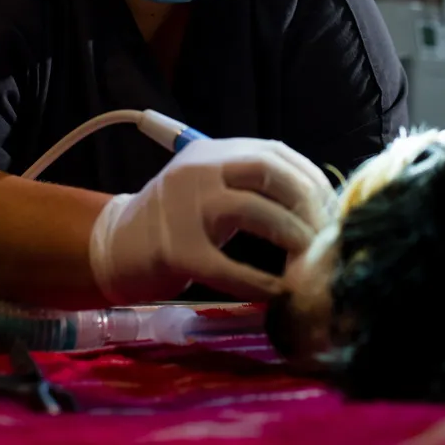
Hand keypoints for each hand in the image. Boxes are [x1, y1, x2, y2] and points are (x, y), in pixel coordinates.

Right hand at [89, 137, 336, 303]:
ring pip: (253, 211)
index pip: (274, 151)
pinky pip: (227, 266)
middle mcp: (198, 170)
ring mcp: (184, 208)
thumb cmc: (174, 220)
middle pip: (268, 171)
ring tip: (309, 259)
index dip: (310, 177)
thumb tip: (317, 202)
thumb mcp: (210, 186)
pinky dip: (258, 281)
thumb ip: (251, 184)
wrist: (113, 246)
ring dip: (291, 235)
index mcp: (211, 152)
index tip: (332, 205)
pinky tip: (277, 293)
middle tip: (326, 232)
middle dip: (307, 202)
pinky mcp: (176, 250)